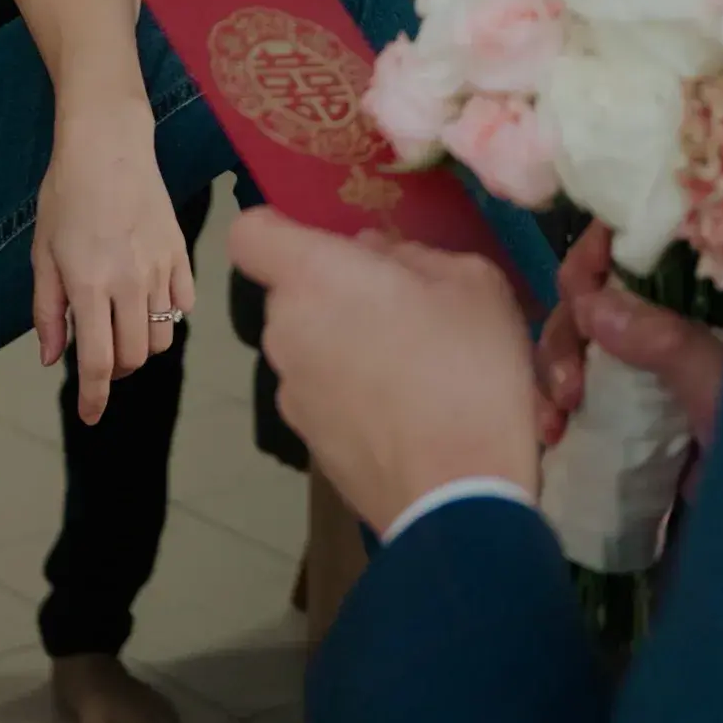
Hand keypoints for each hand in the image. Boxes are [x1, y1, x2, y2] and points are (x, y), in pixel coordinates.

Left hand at [33, 94, 194, 423]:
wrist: (108, 145)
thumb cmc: (65, 195)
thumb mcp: (42, 253)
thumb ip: (48, 310)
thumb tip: (52, 357)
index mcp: (90, 285)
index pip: (98, 363)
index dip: (94, 398)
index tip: (90, 417)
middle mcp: (129, 283)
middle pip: (135, 357)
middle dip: (116, 372)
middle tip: (99, 361)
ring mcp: (160, 268)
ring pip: (163, 336)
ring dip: (142, 348)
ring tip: (122, 331)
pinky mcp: (181, 253)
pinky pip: (184, 304)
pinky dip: (168, 316)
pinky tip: (148, 304)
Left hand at [229, 208, 540, 533]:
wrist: (459, 494)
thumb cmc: (468, 371)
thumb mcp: (472, 283)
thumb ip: (415, 254)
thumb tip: (378, 256)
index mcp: (314, 277)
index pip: (250, 233)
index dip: (279, 228)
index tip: (327, 241)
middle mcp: (285, 331)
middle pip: (290, 291)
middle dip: (334, 289)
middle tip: (401, 304)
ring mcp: (290, 391)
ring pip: (307, 343)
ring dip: (344, 342)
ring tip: (412, 364)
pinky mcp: (306, 440)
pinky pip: (322, 391)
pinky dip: (351, 391)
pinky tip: (405, 409)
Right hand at [533, 222, 722, 453]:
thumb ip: (666, 342)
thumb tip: (590, 301)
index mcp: (718, 295)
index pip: (653, 240)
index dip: (606, 250)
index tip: (580, 287)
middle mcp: (685, 319)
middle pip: (604, 290)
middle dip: (572, 328)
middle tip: (566, 384)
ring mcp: (658, 367)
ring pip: (585, 338)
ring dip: (556, 367)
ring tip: (555, 419)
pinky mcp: (639, 413)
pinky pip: (584, 390)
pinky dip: (558, 404)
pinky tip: (550, 434)